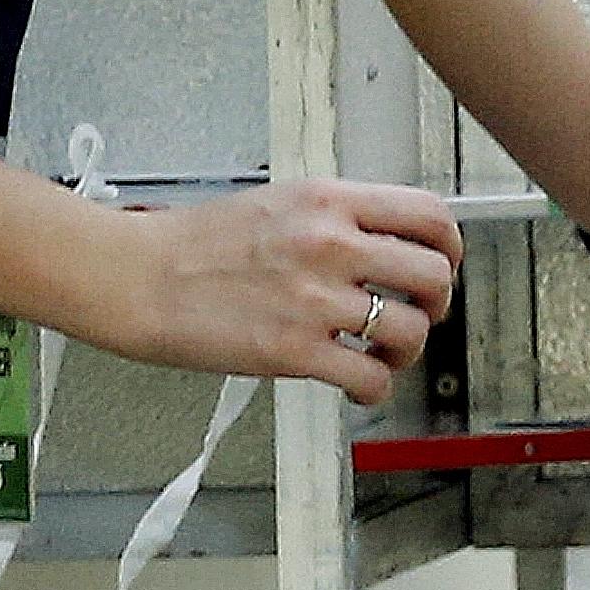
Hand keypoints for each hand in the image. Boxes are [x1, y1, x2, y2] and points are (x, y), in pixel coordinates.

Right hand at [102, 181, 460, 405]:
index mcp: (328, 200)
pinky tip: (357, 384)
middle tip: (416, 315)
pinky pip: (370, 379)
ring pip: (411, 330)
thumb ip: (336, 219)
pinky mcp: (295, 350)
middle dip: (437, 303)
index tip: (442, 264)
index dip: (450, 246)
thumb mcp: (278, 204)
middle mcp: (331, 244)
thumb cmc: (195, 244)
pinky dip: (375, 389)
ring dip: (406, 351)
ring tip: (381, 354)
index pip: (429, 212)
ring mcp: (315, 299)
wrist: (139, 278)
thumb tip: (384, 244)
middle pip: (434, 274)